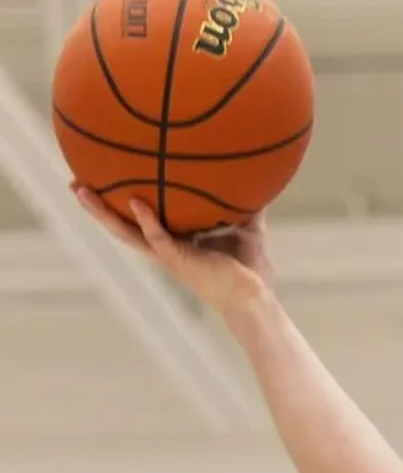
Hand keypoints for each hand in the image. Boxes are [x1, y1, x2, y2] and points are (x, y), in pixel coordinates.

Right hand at [72, 186, 274, 320]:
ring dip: (103, 213)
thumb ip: (243, 203)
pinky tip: (135, 203)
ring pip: (126, 233)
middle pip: (122, 224)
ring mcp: (168, 256)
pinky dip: (147, 222)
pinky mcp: (178, 262)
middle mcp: (165, 248)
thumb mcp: (246, 226)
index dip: (121, 201)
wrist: (257, 298)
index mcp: (175, 240)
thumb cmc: (250, 269)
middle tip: (74, 183)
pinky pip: (157, 239)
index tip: (105, 179)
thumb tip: (257, 174)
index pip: (141, 218)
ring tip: (80, 190)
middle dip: (98, 206)